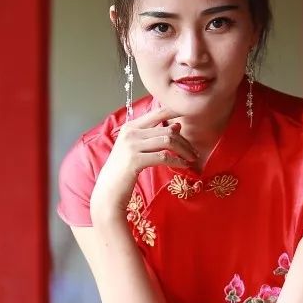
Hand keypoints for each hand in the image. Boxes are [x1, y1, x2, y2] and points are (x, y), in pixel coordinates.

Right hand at [90, 106, 199, 221]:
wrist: (109, 190)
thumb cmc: (124, 170)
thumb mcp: (136, 148)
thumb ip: (153, 135)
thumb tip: (177, 125)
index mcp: (130, 126)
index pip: (157, 113)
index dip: (175, 112)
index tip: (189, 116)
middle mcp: (130, 132)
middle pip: (166, 130)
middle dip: (184, 141)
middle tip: (193, 152)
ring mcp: (131, 146)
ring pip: (167, 141)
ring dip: (184, 150)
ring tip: (192, 158)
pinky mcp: (135, 160)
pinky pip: (163, 157)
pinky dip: (177, 161)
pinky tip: (183, 165)